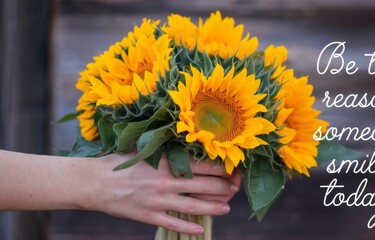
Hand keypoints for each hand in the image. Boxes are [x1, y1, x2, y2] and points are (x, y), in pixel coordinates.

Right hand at [86, 153, 240, 234]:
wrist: (94, 182)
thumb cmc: (120, 162)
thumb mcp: (145, 150)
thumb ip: (167, 151)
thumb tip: (189, 148)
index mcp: (167, 162)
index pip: (204, 165)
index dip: (222, 168)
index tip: (231, 168)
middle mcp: (167, 182)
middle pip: (205, 186)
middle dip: (224, 188)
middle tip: (234, 189)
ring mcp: (159, 201)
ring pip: (194, 207)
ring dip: (213, 208)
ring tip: (226, 209)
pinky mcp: (149, 216)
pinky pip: (174, 223)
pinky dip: (189, 227)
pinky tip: (200, 229)